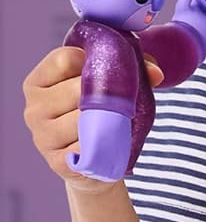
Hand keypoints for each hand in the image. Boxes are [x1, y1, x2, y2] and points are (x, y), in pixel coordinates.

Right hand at [22, 47, 163, 194]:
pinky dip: (107, 142)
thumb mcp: (110, 83)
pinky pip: (91, 145)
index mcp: (38, 83)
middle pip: (77, 88)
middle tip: (126, 100)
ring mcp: (42, 137)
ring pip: (85, 118)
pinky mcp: (57, 162)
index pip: (64, 59)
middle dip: (108, 93)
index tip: (111, 69)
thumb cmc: (102, 113)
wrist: (96, 162)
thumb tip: (156, 73)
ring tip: (119, 120)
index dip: (94, 60)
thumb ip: (133, 66)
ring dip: (110, 119)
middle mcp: (33, 109)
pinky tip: (110, 141)